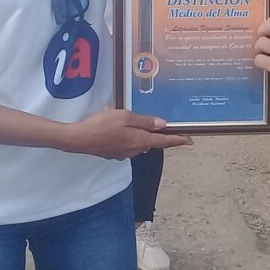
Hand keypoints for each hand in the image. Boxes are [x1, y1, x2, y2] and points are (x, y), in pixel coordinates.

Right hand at [68, 108, 191, 159]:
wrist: (79, 139)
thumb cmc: (102, 125)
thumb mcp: (125, 117)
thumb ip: (145, 121)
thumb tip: (162, 124)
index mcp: (140, 140)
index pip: (164, 141)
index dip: (178, 140)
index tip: (189, 140)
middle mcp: (135, 150)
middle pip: (150, 140)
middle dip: (150, 130)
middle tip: (144, 118)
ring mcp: (124, 153)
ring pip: (137, 140)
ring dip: (134, 130)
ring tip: (121, 116)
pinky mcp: (114, 153)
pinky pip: (125, 141)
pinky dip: (123, 133)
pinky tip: (112, 123)